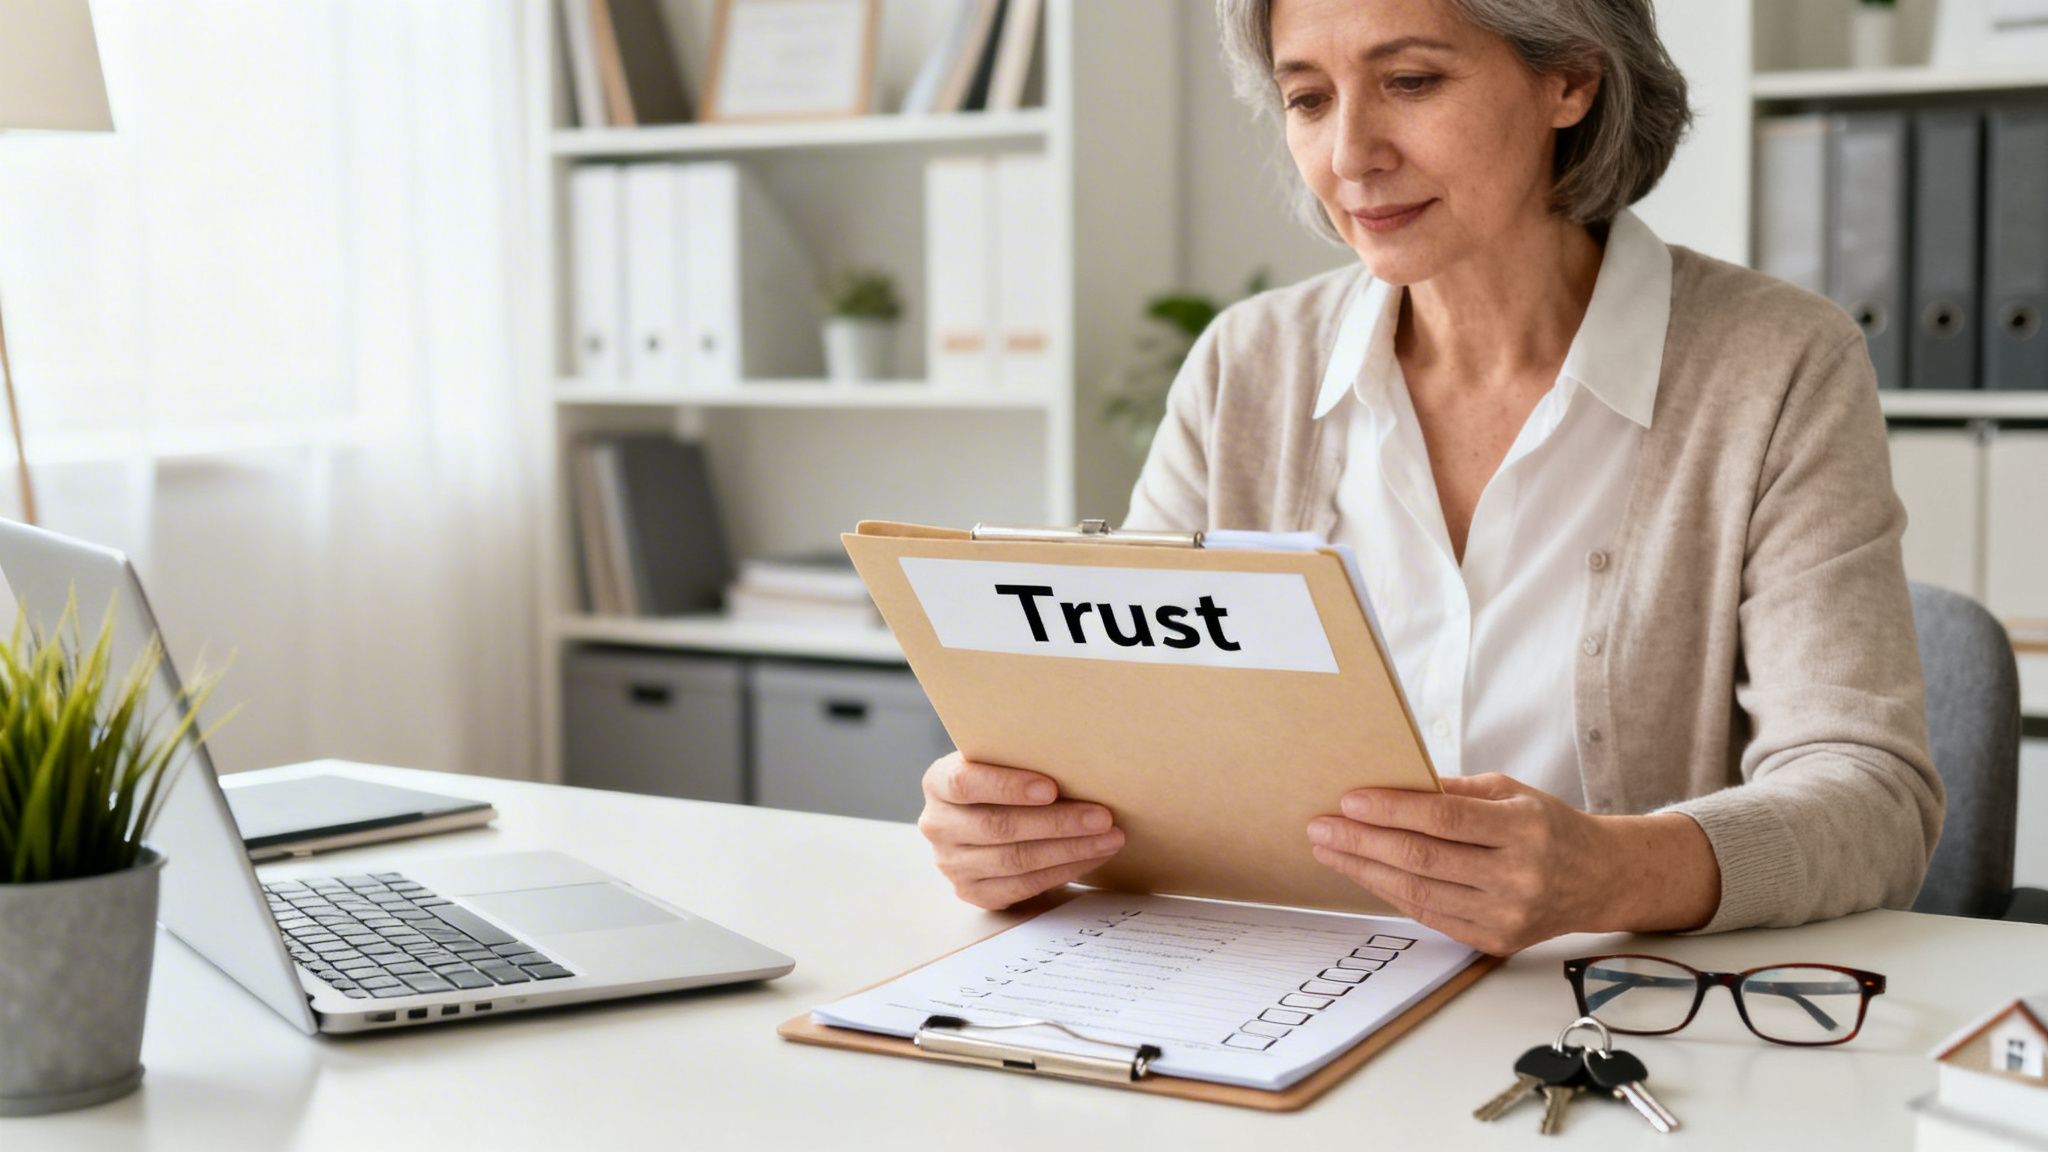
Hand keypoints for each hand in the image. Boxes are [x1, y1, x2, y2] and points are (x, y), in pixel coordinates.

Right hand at [917, 752, 1124, 909]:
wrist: (984, 815)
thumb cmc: (1003, 780)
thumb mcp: (1000, 761)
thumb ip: (1021, 759)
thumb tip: (1079, 763)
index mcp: (938, 783)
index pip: (965, 784)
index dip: (1008, 786)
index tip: (1051, 788)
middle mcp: (938, 825)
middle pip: (998, 827)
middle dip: (1057, 823)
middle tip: (1102, 817)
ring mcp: (951, 864)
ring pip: (1015, 860)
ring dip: (1069, 850)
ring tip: (1109, 838)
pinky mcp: (972, 892)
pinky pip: (1022, 886)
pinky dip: (1063, 872)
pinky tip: (1091, 858)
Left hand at [1306, 774, 1718, 953]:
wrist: (1598, 879)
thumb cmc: (1547, 826)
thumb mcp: (1510, 792)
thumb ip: (1453, 792)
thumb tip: (1389, 784)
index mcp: (1524, 828)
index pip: (1444, 819)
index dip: (1391, 810)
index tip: (1348, 801)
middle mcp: (1517, 875)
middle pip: (1423, 859)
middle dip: (1363, 842)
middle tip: (1321, 827)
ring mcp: (1506, 914)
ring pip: (1419, 892)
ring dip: (1364, 870)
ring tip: (1330, 850)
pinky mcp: (1494, 940)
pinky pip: (1429, 915)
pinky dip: (1390, 893)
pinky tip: (1364, 874)